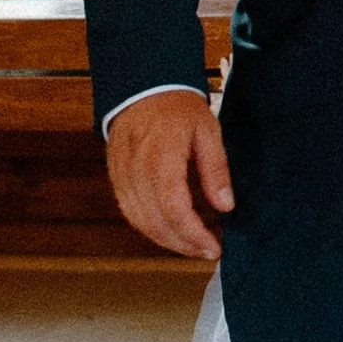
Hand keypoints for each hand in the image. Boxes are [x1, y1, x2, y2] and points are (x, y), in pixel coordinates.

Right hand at [105, 86, 234, 262]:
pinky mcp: (116, 180)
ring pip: (140, 222)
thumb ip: (216, 170)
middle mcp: (136, 171)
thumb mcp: (208, 131)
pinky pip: (130, 213)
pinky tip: (169, 233)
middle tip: (207, 251)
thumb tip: (226, 205)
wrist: (143, 89)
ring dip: (167, 241)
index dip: (193, 234)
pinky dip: (150, 229)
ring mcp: (122, 177)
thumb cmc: (177, 108)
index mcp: (161, 156)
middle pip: (155, 222)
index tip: (213, 247)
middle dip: (183, 244)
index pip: (174, 208)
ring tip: (192, 247)